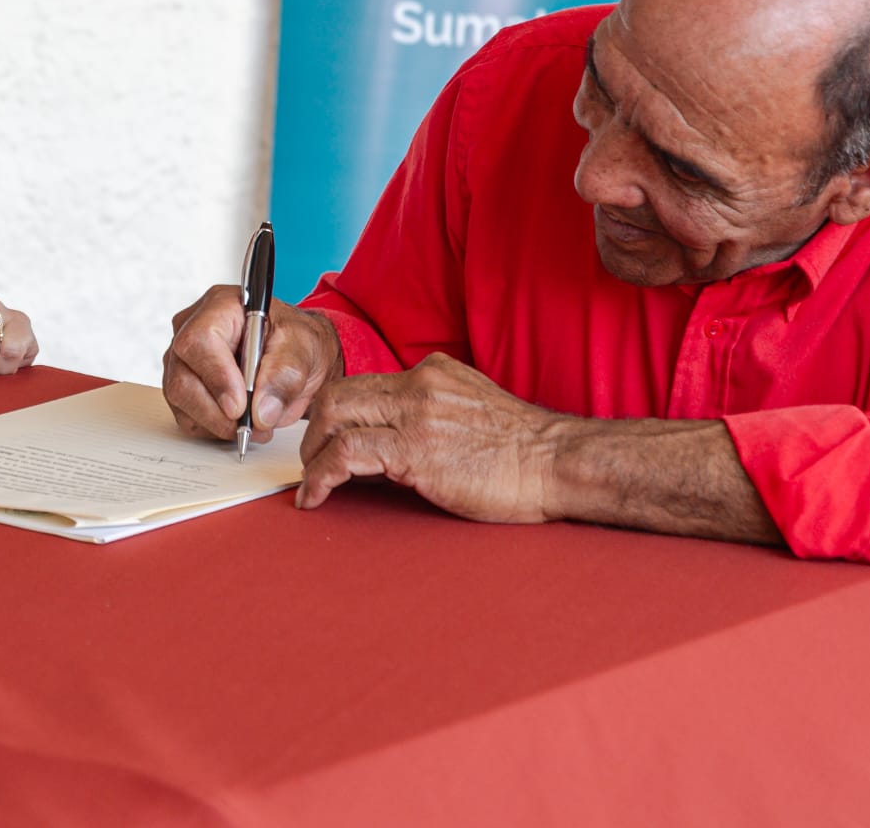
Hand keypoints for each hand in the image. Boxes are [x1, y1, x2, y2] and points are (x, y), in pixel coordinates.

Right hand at [161, 285, 342, 444]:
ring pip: (182, 402)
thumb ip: (285, 375)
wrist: (295, 356)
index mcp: (221, 306)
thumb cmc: (296, 341)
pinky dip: (214, 428)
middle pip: (182, 378)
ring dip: (220, 424)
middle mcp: (192, 328)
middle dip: (218, 412)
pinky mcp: (182, 386)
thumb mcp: (305, 348)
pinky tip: (240, 420)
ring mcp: (182, 359)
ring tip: (257, 424)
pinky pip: (187, 417)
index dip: (217, 377)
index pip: (200, 341)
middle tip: (254, 425)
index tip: (240, 407)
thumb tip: (261, 411)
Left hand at [296, 353, 559, 518]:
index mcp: (431, 373)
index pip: (364, 384)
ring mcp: (416, 413)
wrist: (558, 463)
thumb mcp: (469, 414)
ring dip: (312, 454)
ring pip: (334, 415)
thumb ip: (427, 418)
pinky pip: (347, 453)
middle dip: (313, 431)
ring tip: (312, 484)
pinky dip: (321, 475)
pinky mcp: (416, 449)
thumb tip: (382, 449)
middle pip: (338, 394)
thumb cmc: (523, 452)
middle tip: (311, 463)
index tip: (326, 442)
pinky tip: (317, 496)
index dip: (336, 415)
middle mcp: (419, 384)